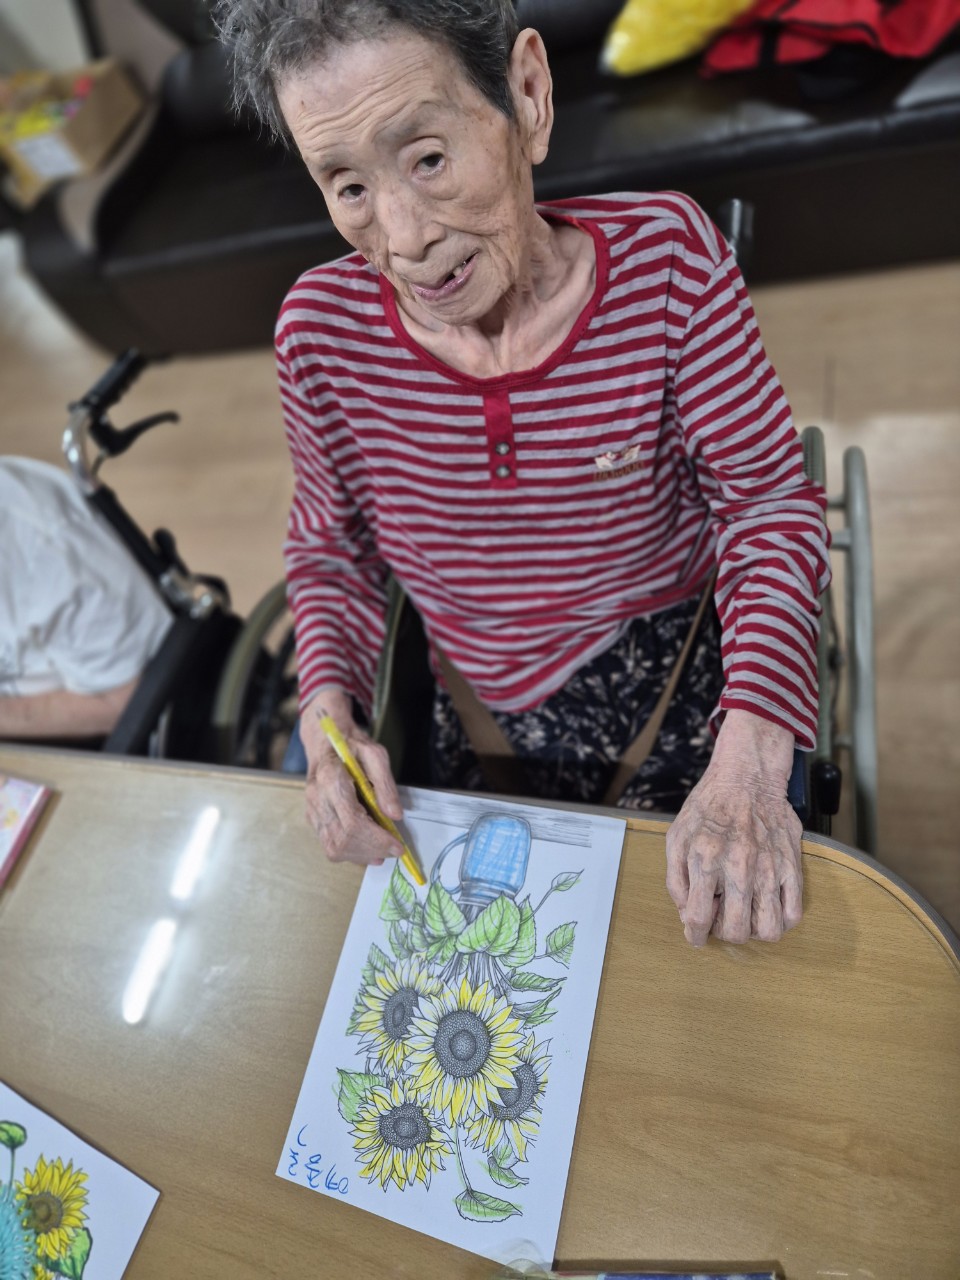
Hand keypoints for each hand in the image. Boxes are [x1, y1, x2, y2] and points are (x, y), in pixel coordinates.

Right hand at [300, 689, 403, 867]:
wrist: (325, 742)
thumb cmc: (351, 746)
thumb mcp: (375, 754)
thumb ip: (385, 784)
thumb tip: (395, 816)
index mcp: (331, 778)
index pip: (353, 821)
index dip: (377, 838)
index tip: (397, 845)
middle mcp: (316, 797)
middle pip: (343, 839)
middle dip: (372, 850)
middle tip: (393, 850)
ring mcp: (311, 810)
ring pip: (333, 847)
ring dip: (361, 855)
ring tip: (382, 852)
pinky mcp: (312, 817)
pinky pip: (329, 845)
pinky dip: (350, 852)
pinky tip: (367, 849)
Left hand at [665, 710, 802, 945]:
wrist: (747, 777)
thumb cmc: (708, 807)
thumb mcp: (676, 837)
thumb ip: (675, 878)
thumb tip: (685, 914)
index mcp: (704, 858)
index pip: (698, 918)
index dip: (694, 936)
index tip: (695, 937)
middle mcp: (738, 867)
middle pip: (736, 931)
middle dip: (724, 934)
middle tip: (721, 920)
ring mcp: (769, 868)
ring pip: (769, 929)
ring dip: (754, 931)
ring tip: (745, 915)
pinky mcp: (792, 866)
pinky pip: (794, 913)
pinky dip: (781, 920)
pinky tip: (767, 907)